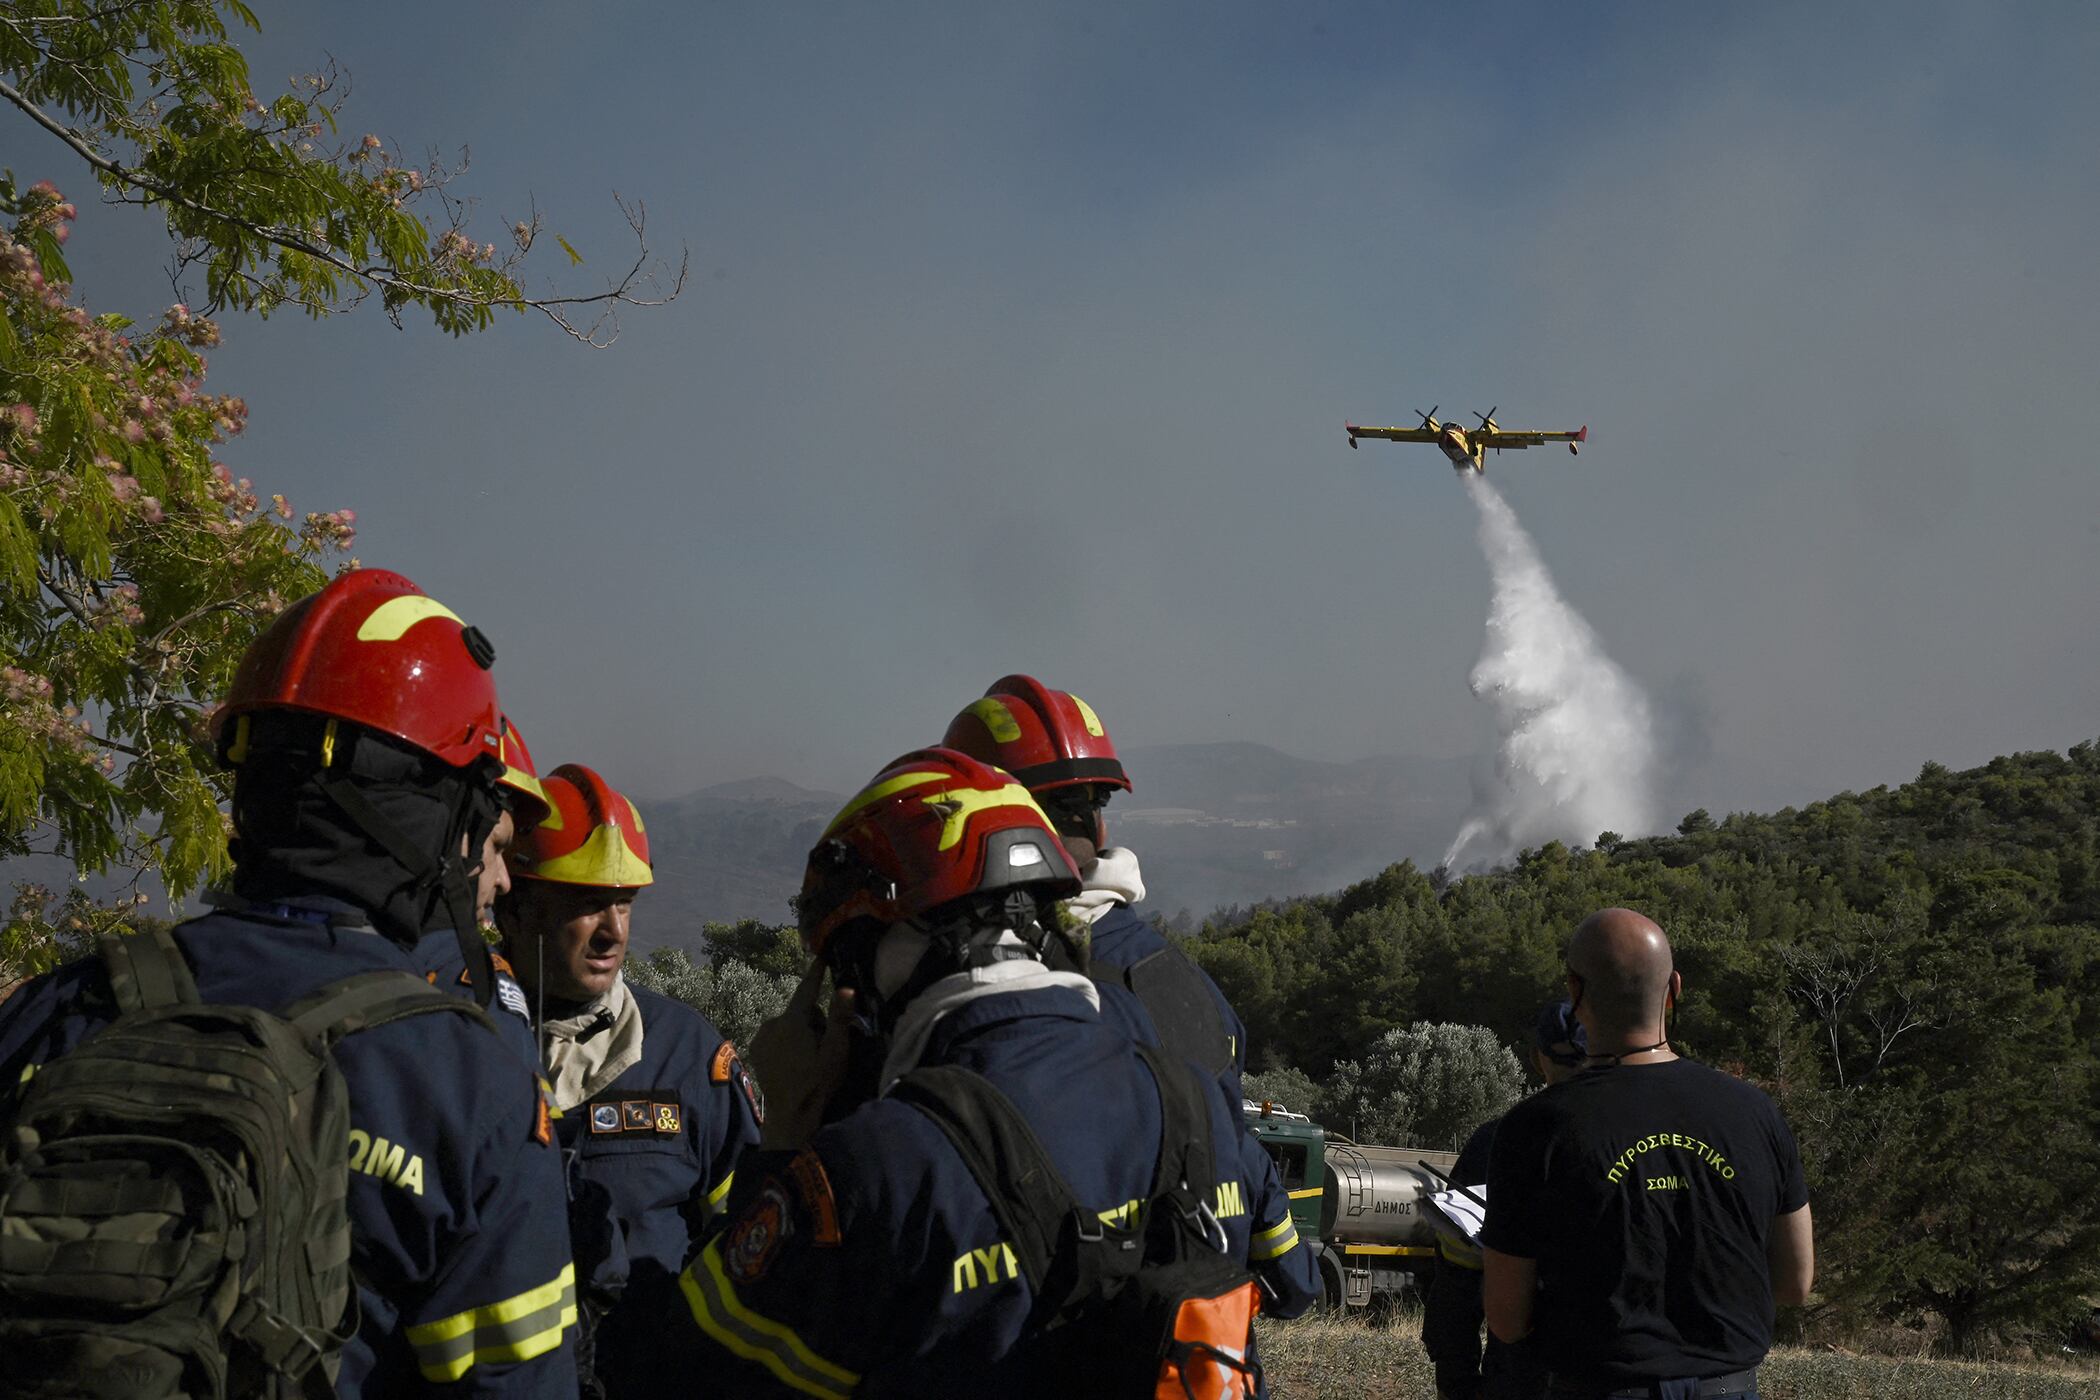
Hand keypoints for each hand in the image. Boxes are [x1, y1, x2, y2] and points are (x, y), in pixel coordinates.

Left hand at [748, 961, 856, 1150]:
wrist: (791, 1114)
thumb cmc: (818, 1082)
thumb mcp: (836, 1051)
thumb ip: (841, 1018)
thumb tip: (846, 987)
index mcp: (792, 1021)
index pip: (806, 989)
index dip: (816, 972)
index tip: (821, 953)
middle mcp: (772, 1023)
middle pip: (800, 1010)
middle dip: (814, 1020)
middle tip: (824, 1044)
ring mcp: (761, 1036)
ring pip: (788, 1023)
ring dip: (799, 1031)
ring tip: (809, 1056)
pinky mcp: (756, 1049)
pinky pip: (776, 1035)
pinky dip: (786, 1040)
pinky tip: (793, 1061)